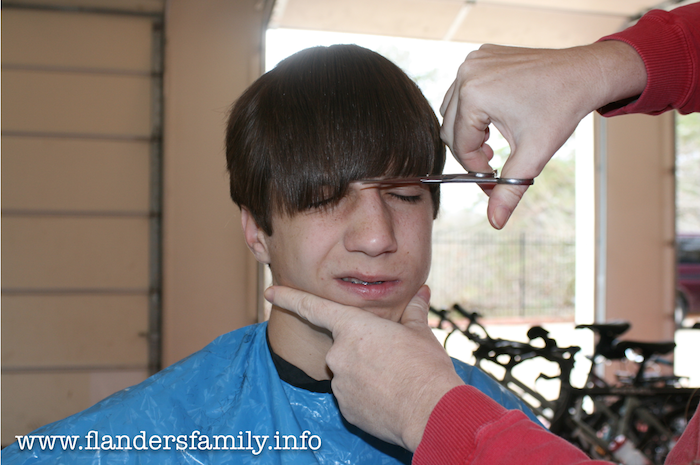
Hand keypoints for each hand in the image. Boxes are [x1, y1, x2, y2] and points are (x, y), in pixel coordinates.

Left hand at [264, 285, 463, 451]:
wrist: (431, 412)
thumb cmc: (425, 368)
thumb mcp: (420, 333)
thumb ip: (413, 311)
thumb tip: (422, 292)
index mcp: (354, 328)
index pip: (314, 308)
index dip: (290, 298)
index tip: (270, 292)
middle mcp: (338, 354)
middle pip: (344, 346)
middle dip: (364, 350)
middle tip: (395, 358)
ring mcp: (339, 384)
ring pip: (349, 372)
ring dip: (367, 373)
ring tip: (396, 380)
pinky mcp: (345, 409)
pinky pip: (353, 395)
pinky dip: (368, 394)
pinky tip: (390, 397)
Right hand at [440, 41, 645, 228]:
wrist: (585, 73)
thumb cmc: (561, 110)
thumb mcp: (533, 155)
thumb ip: (509, 190)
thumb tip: (495, 222)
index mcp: (474, 96)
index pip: (460, 145)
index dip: (476, 168)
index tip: (493, 177)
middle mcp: (467, 74)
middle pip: (450, 128)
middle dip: (470, 150)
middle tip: (493, 161)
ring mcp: (472, 62)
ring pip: (453, 110)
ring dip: (469, 131)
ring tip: (494, 140)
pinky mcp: (480, 56)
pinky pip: (464, 90)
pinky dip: (474, 108)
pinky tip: (498, 117)